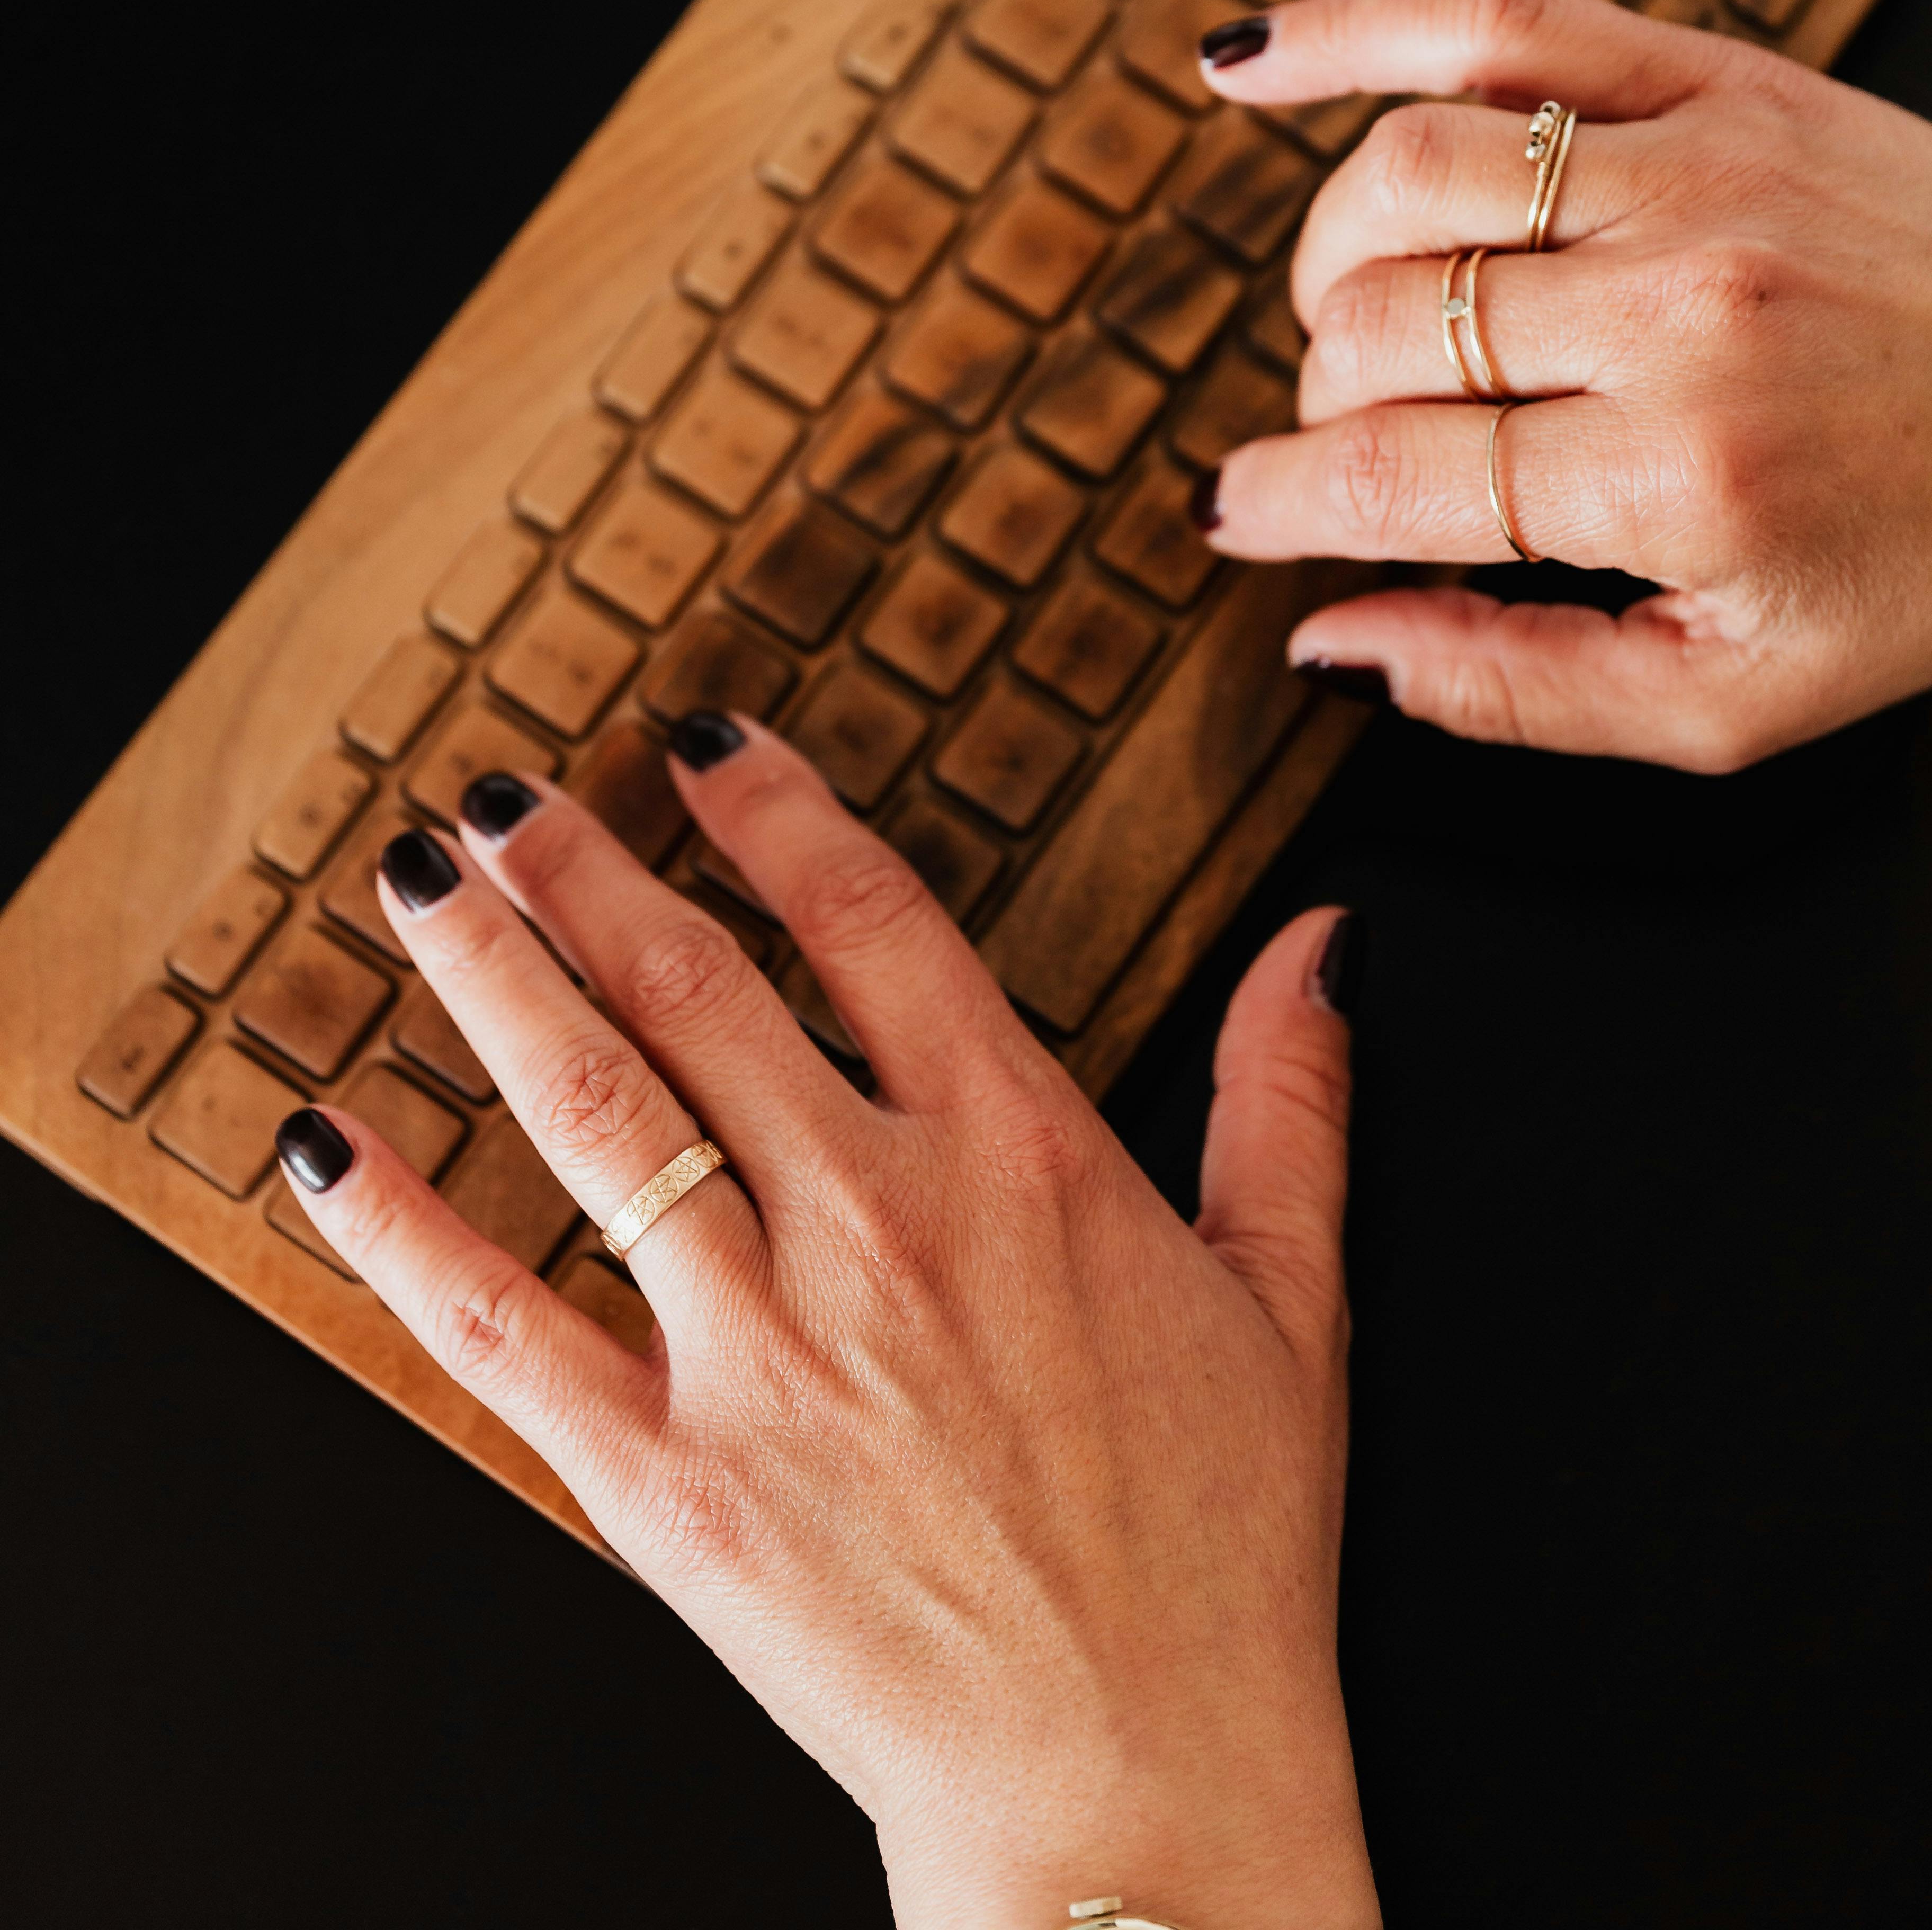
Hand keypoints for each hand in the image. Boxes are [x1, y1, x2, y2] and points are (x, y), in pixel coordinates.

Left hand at [275, 728, 1381, 1929]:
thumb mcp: (1295, 1303)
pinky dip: (398, 1227)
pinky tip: (325, 1142)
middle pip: (694, 989)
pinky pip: (502, 1326)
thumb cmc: (1218, 1560)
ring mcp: (764, 1350)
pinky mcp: (674, 1483)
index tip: (705, 745)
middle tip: (505, 797)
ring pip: (592, 1113)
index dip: (775, 812)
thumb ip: (1290, 1098)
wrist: (1140, 1798)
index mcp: (1022, 1159)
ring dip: (490, 980)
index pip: (871, 919)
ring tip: (417, 888)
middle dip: (582, 871)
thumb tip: (1317, 944)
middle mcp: (879, 1224)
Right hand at [1196, 0, 1931, 769]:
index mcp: (1679, 475)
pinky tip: (1240, 59)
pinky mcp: (1718, 78)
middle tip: (1357, 439)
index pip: (1388, 475)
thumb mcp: (1734, 698)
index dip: (1277, 500)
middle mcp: (1677, 310)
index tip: (1237, 512)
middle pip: (1381, 333)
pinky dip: (1346, 29)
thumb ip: (1515, 691)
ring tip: (1354, 313)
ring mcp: (1694, 171)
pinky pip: (1493, 21)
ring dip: (1330, 260)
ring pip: (1401, 180)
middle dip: (1322, 403)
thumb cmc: (1921, 559)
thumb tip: (1327, 643)